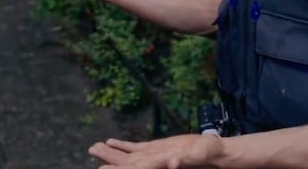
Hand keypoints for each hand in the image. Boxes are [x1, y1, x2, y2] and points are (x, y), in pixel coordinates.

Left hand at [88, 134, 223, 168]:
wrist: (216, 153)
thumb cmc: (209, 154)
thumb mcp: (197, 155)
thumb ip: (184, 159)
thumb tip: (172, 163)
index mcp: (160, 163)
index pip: (135, 168)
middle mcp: (154, 162)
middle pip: (126, 163)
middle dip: (108, 161)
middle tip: (90, 151)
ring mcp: (154, 156)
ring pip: (128, 156)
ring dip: (111, 152)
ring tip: (94, 147)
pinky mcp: (157, 148)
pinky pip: (136, 148)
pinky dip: (123, 146)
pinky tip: (111, 141)